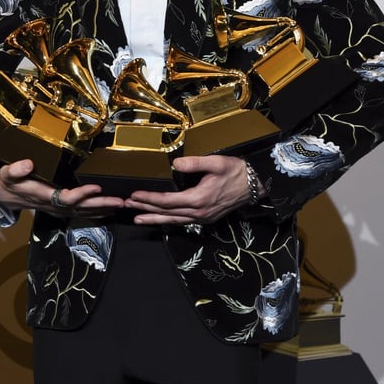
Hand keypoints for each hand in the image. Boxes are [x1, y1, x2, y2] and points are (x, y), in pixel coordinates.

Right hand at [0, 159, 124, 218]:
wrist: (4, 196)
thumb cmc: (7, 182)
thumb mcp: (7, 174)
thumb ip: (16, 169)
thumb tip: (28, 163)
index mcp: (43, 196)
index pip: (65, 198)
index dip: (81, 194)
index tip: (96, 186)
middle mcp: (53, 205)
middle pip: (81, 208)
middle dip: (101, 204)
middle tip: (121, 200)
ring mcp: (58, 210)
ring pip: (84, 212)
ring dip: (103, 209)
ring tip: (122, 205)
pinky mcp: (61, 209)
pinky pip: (81, 213)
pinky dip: (97, 212)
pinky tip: (109, 210)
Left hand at [125, 154, 252, 225]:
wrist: (255, 185)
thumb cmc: (236, 172)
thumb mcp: (216, 163)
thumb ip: (195, 163)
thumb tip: (175, 164)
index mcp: (199, 199)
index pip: (167, 201)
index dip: (149, 199)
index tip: (135, 195)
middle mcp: (199, 212)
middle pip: (166, 213)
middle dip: (146, 210)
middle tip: (127, 206)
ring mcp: (203, 218)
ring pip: (173, 221)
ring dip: (154, 219)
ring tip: (137, 219)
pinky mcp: (206, 218)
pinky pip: (182, 221)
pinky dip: (168, 221)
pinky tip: (159, 220)